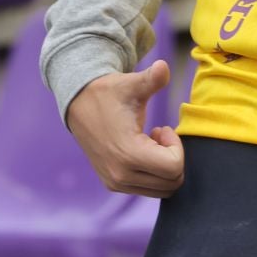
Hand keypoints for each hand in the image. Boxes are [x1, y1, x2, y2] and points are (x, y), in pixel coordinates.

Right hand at [66, 60, 185, 197]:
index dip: (176, 146)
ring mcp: (116, 183)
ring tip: (151, 142)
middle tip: (160, 135)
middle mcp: (121, 176)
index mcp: (128, 155)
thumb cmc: (110, 93)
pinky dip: (154, 172)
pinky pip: (149, 188)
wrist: (79, 105)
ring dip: (164, 166)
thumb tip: (163, 66)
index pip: (174, 168)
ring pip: (162, 189)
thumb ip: (152, 78)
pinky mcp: (113, 184)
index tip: (163, 128)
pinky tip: (143, 149)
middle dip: (173, 157)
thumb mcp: (132, 84)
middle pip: (172, 182)